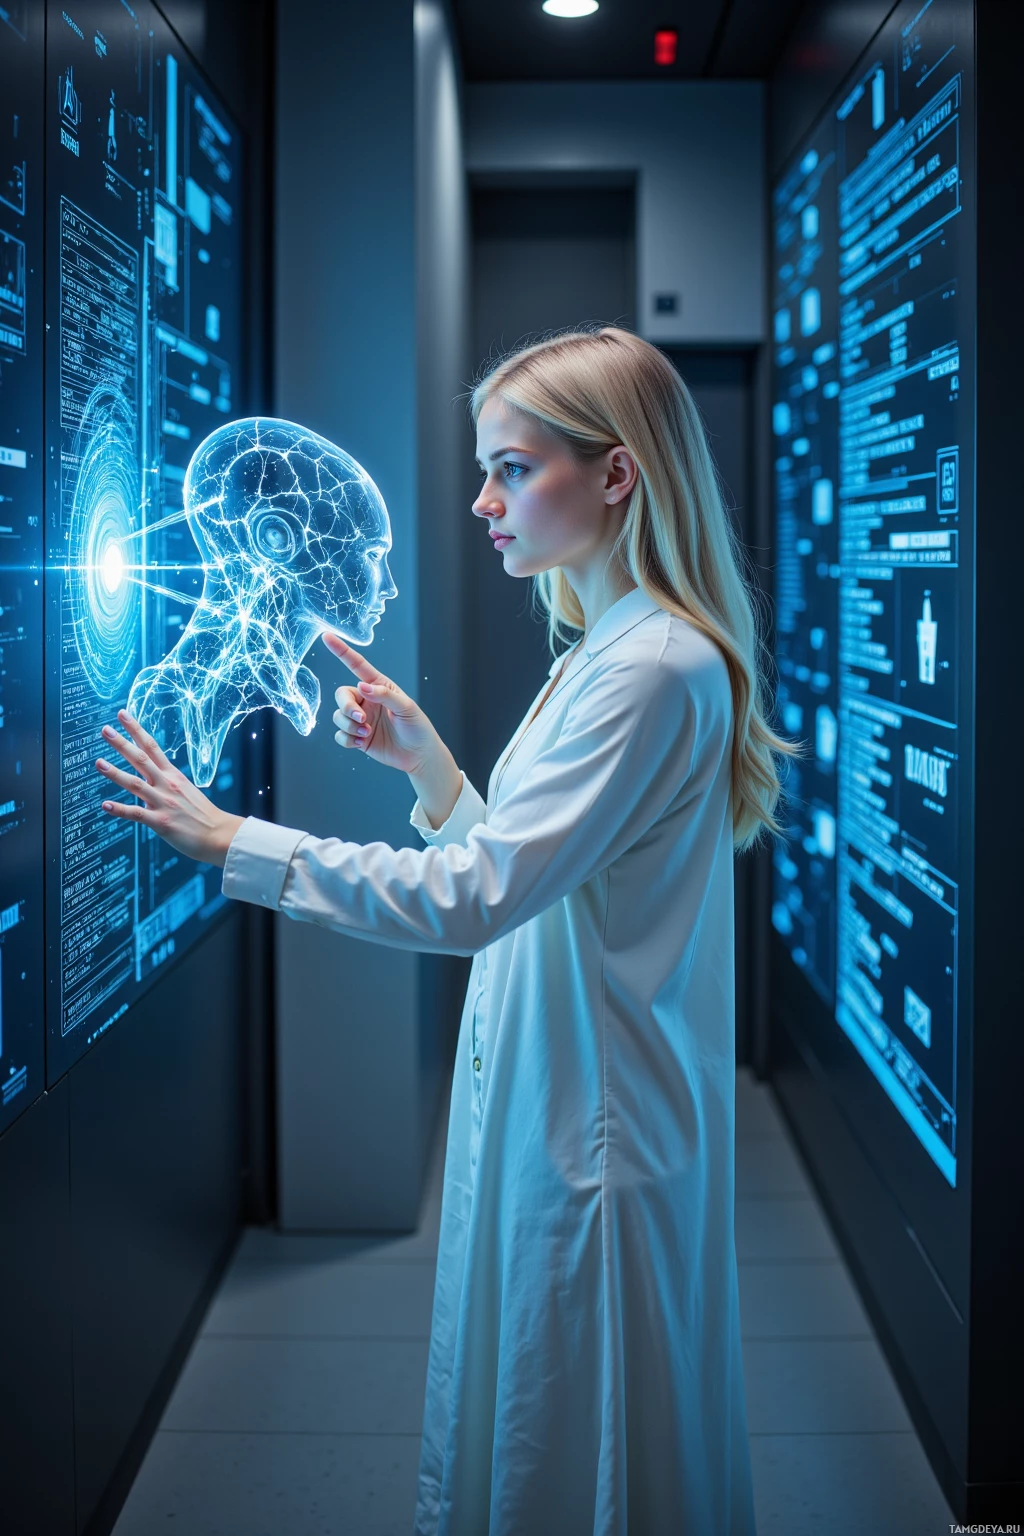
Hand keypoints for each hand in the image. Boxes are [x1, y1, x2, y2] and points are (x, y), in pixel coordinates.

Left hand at [96, 710, 243, 866]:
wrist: (219, 834)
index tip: (122, 715)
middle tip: (105, 730)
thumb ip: (166, 784)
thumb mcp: (186, 791)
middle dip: (122, 744)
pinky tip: (105, 805)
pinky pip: (137, 814)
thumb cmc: (203, 815)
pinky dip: (120, 809)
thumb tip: (148, 782)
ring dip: (115, 773)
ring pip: (135, 784)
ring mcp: (163, 802)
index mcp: (173, 775)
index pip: (152, 747)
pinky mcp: (161, 822)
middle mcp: (167, 785)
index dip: (136, 730)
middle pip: (141, 759)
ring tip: (99, 763)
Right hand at [324, 632, 441, 775]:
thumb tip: (361, 687)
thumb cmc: (417, 726)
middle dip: (347, 707)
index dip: (341, 651)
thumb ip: (384, 695)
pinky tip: (361, 742)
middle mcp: (366, 700)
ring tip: (366, 733)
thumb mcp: (406, 707)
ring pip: (338, 716)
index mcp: (378, 686)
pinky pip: (340, 735)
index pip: (356, 665)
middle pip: (341, 695)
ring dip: (349, 725)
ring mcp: (360, 719)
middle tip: (362, 719)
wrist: (419, 755)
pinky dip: (347, 739)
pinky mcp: (357, 737)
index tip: (327, 637)